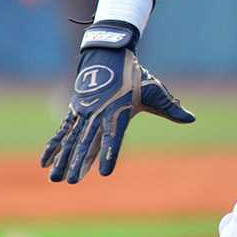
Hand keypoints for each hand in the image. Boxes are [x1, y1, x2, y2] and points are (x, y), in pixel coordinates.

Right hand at [40, 21, 194, 183]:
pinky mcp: (74, 112)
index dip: (109, 154)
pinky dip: (53, 147)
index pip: (113, 137)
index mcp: (118, 111)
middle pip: (86, 142)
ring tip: (56, 179)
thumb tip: (191, 119)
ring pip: (71, 140)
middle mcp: (97, 114)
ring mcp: (83, 113)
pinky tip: (45, 163)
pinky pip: (61, 132)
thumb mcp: (154, 90)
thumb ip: (170, 107)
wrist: (108, 54)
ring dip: (63, 159)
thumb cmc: (135, 76)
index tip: (104, 172)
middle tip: (72, 181)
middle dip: (79, 163)